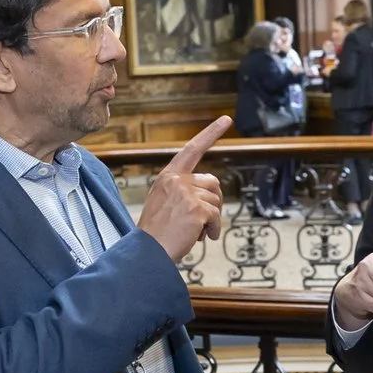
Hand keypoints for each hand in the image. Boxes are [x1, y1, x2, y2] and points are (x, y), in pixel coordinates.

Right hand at [138, 117, 228, 262]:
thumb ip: (184, 191)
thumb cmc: (157, 233)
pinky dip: (214, 229)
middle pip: (213, 183)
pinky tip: (203, 237)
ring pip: (216, 201)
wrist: (147, 252)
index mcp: (168, 176)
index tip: (226, 119)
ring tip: (196, 232)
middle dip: (212, 202)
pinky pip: (217, 217)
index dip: (211, 133)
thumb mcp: (165, 202)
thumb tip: (211, 193)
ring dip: (212, 220)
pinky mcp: (196, 208)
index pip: (192, 149)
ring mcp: (186, 193)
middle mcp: (177, 180)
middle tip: (200, 221)